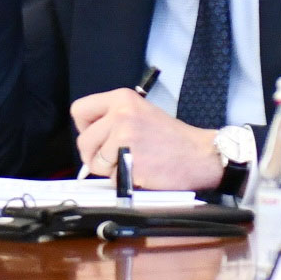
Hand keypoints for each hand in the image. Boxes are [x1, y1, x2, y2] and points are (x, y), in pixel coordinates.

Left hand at [70, 89, 227, 191]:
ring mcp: (125, 137)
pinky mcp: (130, 160)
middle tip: (113, 159)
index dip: (85, 129)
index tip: (97, 137)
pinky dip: (121, 181)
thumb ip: (112, 119)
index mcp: (121, 98)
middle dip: (94, 156)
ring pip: (95, 162)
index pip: (79, 111)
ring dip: (109, 170)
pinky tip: (139, 172)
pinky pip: (110, 177)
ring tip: (132, 163)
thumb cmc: (173, 138)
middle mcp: (120, 114)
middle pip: (84, 141)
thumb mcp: (140, 112)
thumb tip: (88, 137)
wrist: (201, 154)